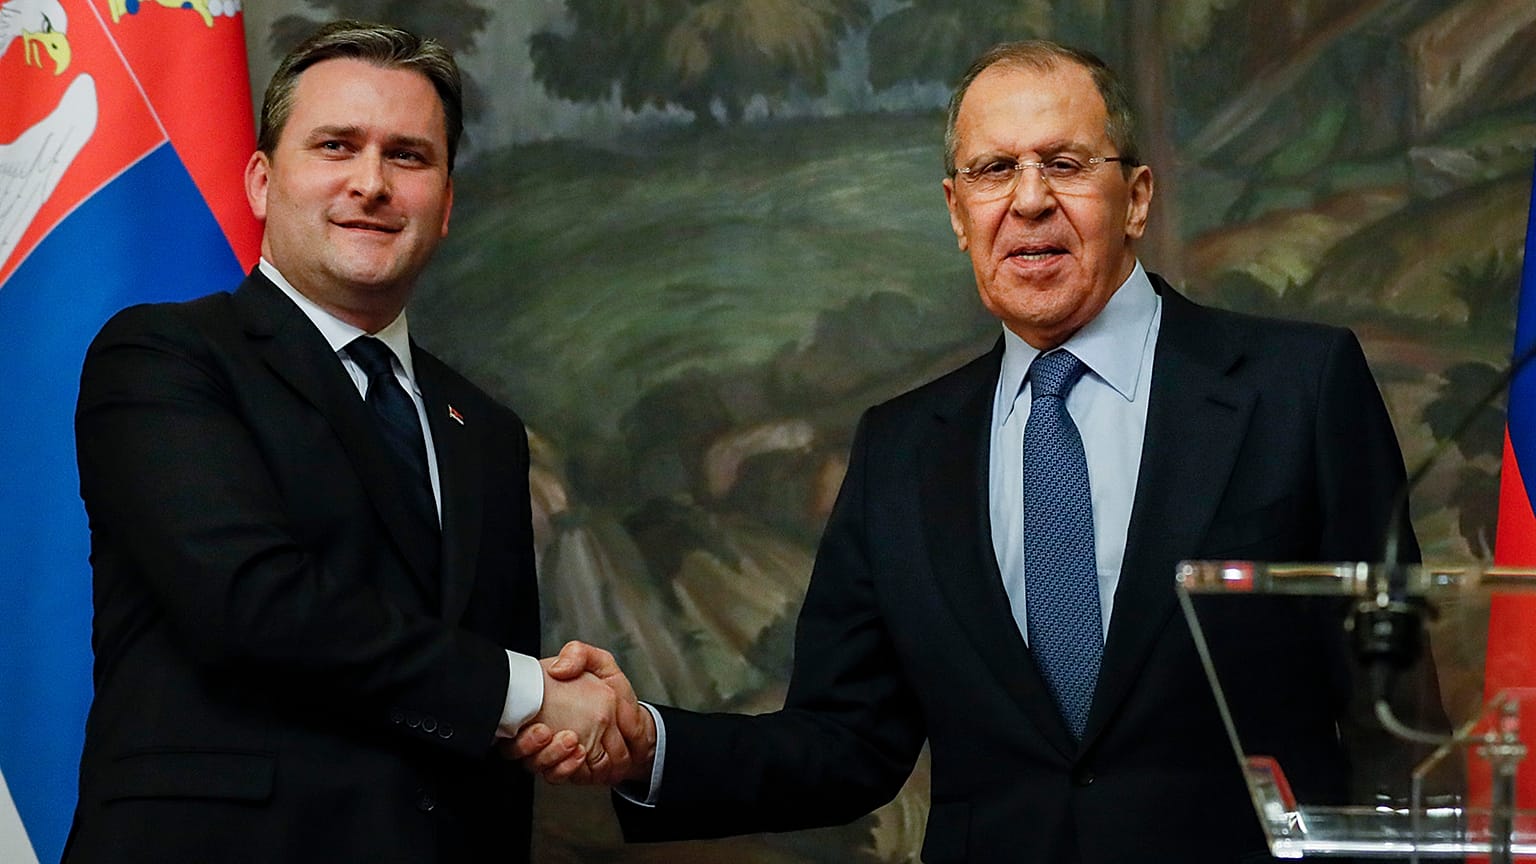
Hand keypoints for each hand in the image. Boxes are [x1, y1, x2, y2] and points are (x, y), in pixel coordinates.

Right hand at [502, 641, 654, 785]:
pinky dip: (566, 769)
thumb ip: (578, 654)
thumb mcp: (599, 663)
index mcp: (540, 706)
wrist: (634, 717)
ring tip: (571, 741)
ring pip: (537, 766)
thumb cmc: (612, 691)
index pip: (511, 722)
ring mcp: (553, 754)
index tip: (535, 720)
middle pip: (517, 750)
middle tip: (545, 732)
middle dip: (528, 745)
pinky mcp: (569, 770)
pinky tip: (579, 756)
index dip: (517, 725)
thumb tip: (558, 668)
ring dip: (550, 757)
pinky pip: (559, 777)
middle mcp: (541, 734)